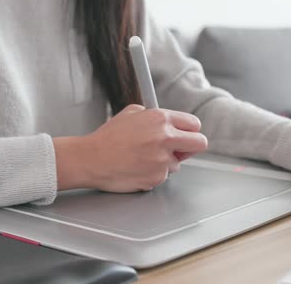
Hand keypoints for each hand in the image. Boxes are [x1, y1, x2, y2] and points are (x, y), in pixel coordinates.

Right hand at [53, 104, 207, 192]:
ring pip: (178, 163)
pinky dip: (153, 173)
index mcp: (161, 119)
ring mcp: (162, 160)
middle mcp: (165, 138)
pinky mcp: (156, 178)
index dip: (190, 131)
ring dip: (166, 162)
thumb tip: (167, 121)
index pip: (194, 124)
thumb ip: (153, 115)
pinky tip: (137, 167)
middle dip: (191, 147)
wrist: (91, 159)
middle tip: (179, 149)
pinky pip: (162, 176)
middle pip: (199, 144)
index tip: (185, 135)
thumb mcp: (130, 113)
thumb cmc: (107, 137)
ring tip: (143, 158)